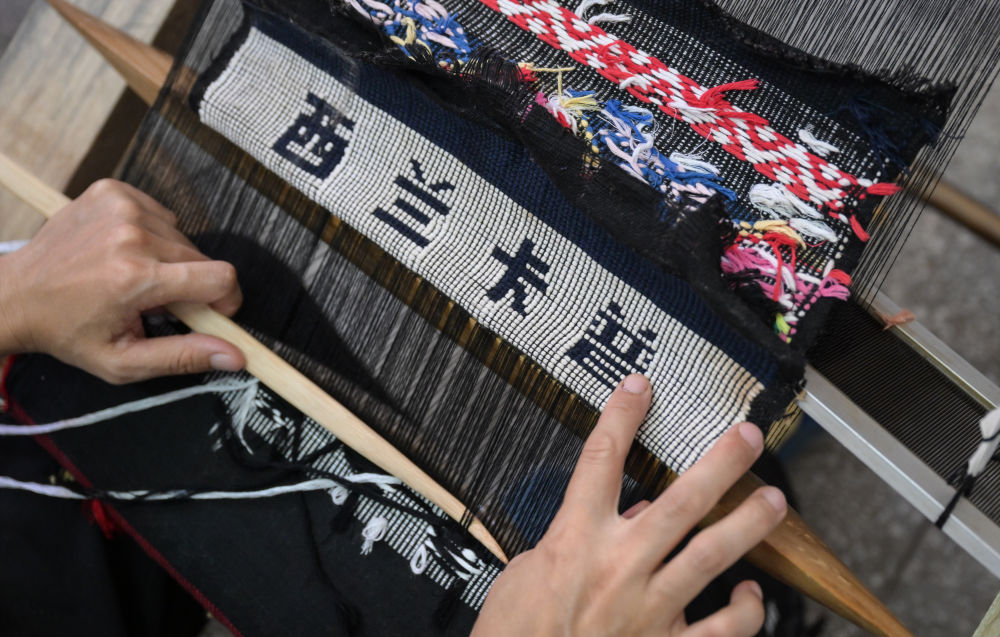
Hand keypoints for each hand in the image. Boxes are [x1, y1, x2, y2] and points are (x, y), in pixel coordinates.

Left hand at [0, 179, 244, 382]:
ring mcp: (121, 208)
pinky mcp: (113, 192)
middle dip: (190, 285)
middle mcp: (131, 236)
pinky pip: (162, 215)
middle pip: (202, 260)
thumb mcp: (123, 362)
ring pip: (182, 238)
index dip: (227, 299)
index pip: (220, 278)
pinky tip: (124, 252)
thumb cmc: (68, 332)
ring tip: (133, 276)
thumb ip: (183, 358)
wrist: (15, 294)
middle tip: (154, 302)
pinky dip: (152, 236)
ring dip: (169, 260)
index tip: (212, 312)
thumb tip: (235, 356)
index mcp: (136, 278)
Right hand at [471, 374, 786, 636]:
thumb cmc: (518, 632)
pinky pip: (721, 629)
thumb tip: (632, 517)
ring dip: (748, 525)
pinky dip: (745, 611)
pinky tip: (750, 594)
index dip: (621, 417)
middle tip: (748, 437)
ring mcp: (648, 609)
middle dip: (720, 464)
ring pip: (710, 556)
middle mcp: (618, 566)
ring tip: (774, 502)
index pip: (601, 461)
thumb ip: (575, 539)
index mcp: (574, 540)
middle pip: (681, 502)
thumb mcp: (526, 573)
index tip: (640, 388)